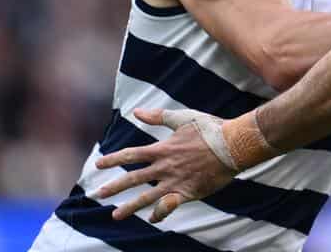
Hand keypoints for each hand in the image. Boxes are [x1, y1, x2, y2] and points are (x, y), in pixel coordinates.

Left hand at [92, 108, 236, 222]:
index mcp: (162, 149)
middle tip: (97, 194)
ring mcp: (175, 181)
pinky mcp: (188, 192)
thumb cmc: (210, 129)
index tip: (98, 164)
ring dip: (130, 207)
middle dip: (114, 187)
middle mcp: (165, 167)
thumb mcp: (183, 118)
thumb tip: (136, 112)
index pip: (131, 155)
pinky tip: (152, 218)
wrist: (233, 145)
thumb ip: (158, 116)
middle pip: (133, 178)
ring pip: (146, 197)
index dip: (113, 160)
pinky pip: (168, 206)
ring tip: (115, 215)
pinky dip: (159, 214)